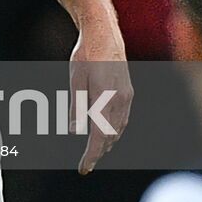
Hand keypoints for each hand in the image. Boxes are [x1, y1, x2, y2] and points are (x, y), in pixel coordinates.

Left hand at [69, 21, 132, 173]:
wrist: (104, 33)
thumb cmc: (85, 54)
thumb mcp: (75, 79)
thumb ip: (76, 105)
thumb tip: (73, 129)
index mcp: (105, 97)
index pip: (99, 135)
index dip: (91, 154)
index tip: (84, 168)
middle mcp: (120, 99)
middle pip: (110, 135)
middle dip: (98, 152)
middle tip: (86, 165)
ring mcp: (127, 96)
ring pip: (118, 128)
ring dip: (107, 142)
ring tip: (95, 153)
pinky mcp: (128, 92)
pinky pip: (122, 118)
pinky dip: (114, 130)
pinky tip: (107, 134)